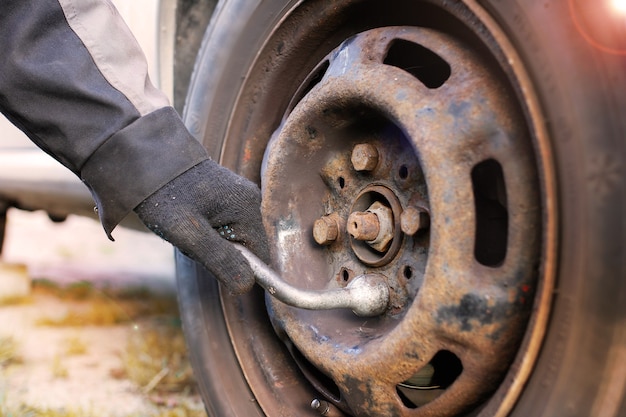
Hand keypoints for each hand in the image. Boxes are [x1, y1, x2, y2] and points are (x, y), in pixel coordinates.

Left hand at [134, 159, 269, 293]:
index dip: (238, 268)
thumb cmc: (163, 194)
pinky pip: (224, 224)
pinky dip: (206, 229)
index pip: (261, 256)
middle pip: (245, 247)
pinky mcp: (228, 194)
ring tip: (185, 225)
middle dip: (218, 253)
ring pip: (233, 237)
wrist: (143, 159)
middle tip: (189, 238)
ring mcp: (240, 195)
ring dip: (209, 242)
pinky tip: (188, 217)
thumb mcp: (188, 233)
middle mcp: (251, 199)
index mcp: (248, 207)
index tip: (207, 259)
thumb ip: (220, 259)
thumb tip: (247, 286)